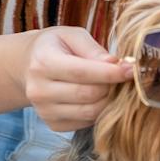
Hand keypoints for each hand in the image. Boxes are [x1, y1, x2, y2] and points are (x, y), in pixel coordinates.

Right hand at [15, 26, 134, 132]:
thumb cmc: (56, 47)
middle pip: (89, 95)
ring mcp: (44, 111)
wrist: (28, 66)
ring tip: (112, 86)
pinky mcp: (52, 124)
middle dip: (112, 86)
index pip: (83, 72)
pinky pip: (86, 123)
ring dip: (108, 100)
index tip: (131, 69)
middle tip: (123, 76)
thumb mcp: (72, 36)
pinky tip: (98, 97)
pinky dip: (98, 111)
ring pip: (90, 113)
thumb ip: (94, 49)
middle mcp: (39, 90)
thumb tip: (116, 64)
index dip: (111, 72)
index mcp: (43, 63)